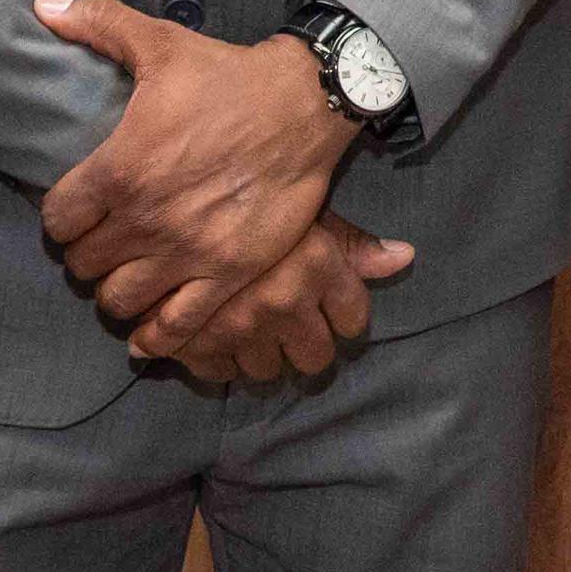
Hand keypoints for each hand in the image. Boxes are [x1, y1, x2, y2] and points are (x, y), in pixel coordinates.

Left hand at [36, 0, 352, 337]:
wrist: (304, 104)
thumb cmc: (227, 75)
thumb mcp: (160, 44)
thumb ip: (97, 27)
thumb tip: (42, 8)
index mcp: (120, 168)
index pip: (58, 222)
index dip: (61, 221)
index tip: (76, 215)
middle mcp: (146, 218)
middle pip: (85, 266)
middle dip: (87, 258)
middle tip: (104, 245)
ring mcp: (187, 252)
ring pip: (121, 301)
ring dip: (117, 294)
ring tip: (128, 279)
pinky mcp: (229, 273)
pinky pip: (177, 325)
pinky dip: (157, 336)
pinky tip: (149, 332)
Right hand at [158, 211, 416, 381]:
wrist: (164, 197)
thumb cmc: (249, 197)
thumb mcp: (302, 209)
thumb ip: (351, 243)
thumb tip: (405, 257)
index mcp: (316, 266)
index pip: (354, 320)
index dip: (346, 316)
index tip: (334, 310)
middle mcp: (282, 302)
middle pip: (316, 358)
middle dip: (309, 346)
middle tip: (295, 327)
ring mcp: (238, 326)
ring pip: (269, 371)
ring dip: (265, 356)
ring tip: (255, 329)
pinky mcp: (194, 342)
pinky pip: (221, 374)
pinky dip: (221, 362)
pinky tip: (219, 337)